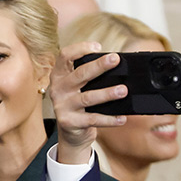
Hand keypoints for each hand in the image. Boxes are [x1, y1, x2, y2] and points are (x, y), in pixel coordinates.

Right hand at [48, 44, 129, 164]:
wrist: (71, 133)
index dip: (80, 48)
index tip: (98, 47)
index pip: (65, 55)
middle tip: (115, 59)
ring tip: (123, 90)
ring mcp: (62, 106)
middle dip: (98, 66)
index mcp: (59, 75)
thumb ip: (90, 75)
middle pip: (79, 74)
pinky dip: (109, 119)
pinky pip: (93, 119)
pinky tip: (121, 118)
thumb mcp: (79, 86)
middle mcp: (58, 89)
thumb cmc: (79, 104)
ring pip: (87, 98)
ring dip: (107, 93)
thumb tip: (116, 65)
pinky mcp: (69, 122)